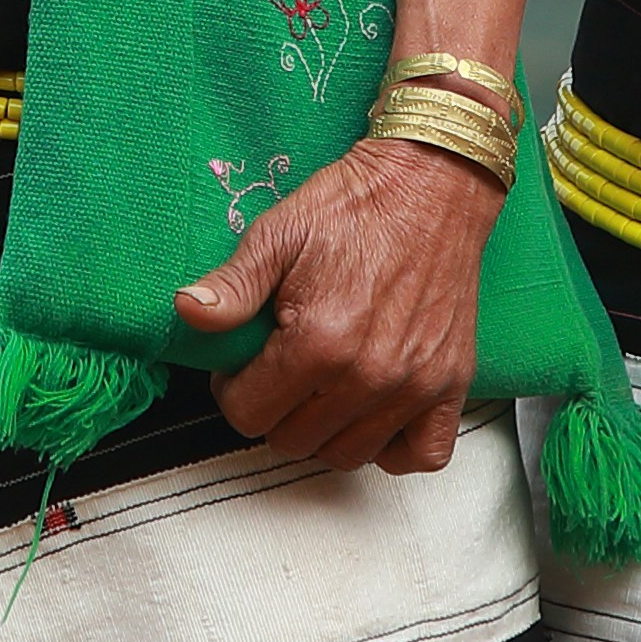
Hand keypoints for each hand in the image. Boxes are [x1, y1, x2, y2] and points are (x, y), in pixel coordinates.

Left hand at [172, 137, 500, 474]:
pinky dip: (394, 446)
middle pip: (294, 441)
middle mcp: (370, 375)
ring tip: (320, 386)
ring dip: (325, 429)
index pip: (250, 415)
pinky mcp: (452, 384)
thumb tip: (188, 312)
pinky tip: (373, 410)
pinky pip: (421, 455)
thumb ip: (233, 285)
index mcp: (320, 341)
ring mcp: (416, 385)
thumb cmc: (351, 208)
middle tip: (281, 368)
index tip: (244, 364)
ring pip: (348, 455)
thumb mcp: (277, 234)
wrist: (429, 186)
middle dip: (274, 410)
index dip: (234, 390)